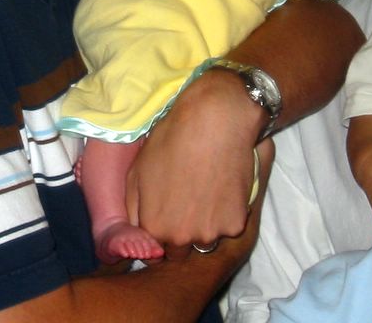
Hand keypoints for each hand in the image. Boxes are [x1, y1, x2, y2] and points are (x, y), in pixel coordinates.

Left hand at [126, 69, 262, 256]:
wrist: (215, 121)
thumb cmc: (171, 140)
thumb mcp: (137, 171)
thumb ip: (134, 209)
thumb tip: (138, 229)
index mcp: (154, 227)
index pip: (154, 249)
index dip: (160, 230)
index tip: (169, 211)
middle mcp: (181, 238)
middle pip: (180, 251)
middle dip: (182, 233)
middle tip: (188, 202)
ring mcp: (210, 233)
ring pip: (206, 240)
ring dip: (205, 225)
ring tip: (207, 191)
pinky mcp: (236, 224)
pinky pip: (229, 227)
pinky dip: (228, 213)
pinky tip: (224, 187)